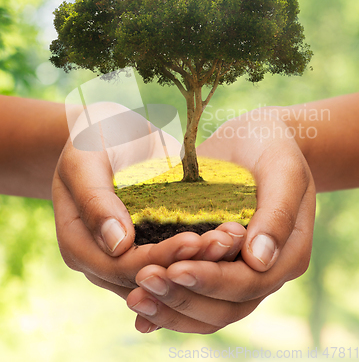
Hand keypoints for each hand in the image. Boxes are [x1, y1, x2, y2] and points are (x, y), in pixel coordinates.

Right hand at [52, 102, 245, 304]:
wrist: (109, 131)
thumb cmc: (93, 137)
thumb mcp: (86, 159)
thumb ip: (94, 199)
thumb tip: (117, 244)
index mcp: (77, 243)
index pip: (120, 265)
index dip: (158, 257)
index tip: (195, 239)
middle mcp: (100, 260)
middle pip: (147, 276)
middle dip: (189, 263)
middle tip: (227, 241)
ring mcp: (126, 256)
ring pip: (165, 274)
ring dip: (202, 262)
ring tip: (233, 239)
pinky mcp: (149, 244)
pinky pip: (174, 258)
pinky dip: (201, 252)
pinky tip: (228, 238)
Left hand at [127, 109, 315, 332]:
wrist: (256, 140)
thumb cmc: (272, 147)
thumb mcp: (282, 169)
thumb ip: (276, 212)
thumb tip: (258, 260)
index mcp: (288, 254)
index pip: (249, 283)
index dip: (211, 280)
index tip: (174, 268)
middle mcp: (264, 272)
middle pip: (225, 307)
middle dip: (183, 297)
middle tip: (143, 279)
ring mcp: (239, 272)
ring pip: (207, 312)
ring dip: (171, 309)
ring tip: (135, 296)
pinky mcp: (216, 265)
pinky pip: (195, 297)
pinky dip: (170, 310)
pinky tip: (142, 313)